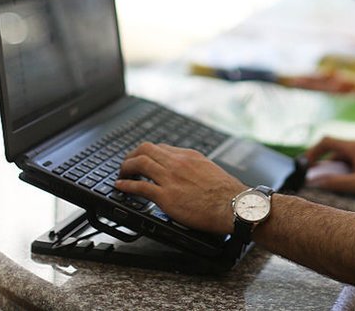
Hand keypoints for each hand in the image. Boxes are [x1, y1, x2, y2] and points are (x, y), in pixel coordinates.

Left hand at [115, 142, 245, 234]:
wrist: (234, 206)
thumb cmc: (227, 193)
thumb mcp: (211, 171)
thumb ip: (195, 168)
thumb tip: (188, 174)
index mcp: (189, 156)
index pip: (161, 148)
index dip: (147, 153)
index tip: (142, 159)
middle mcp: (178, 163)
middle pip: (146, 149)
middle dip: (131, 155)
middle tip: (126, 164)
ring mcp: (171, 179)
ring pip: (139, 163)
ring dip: (125, 167)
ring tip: (121, 174)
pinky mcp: (167, 197)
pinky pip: (139, 186)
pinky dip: (126, 185)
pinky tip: (120, 187)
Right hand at [303, 137, 354, 198]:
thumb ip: (336, 183)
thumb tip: (316, 182)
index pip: (327, 141)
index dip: (313, 152)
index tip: (306, 166)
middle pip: (336, 151)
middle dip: (325, 166)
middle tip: (318, 181)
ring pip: (347, 158)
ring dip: (338, 170)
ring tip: (336, 186)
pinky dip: (349, 171)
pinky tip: (354, 185)